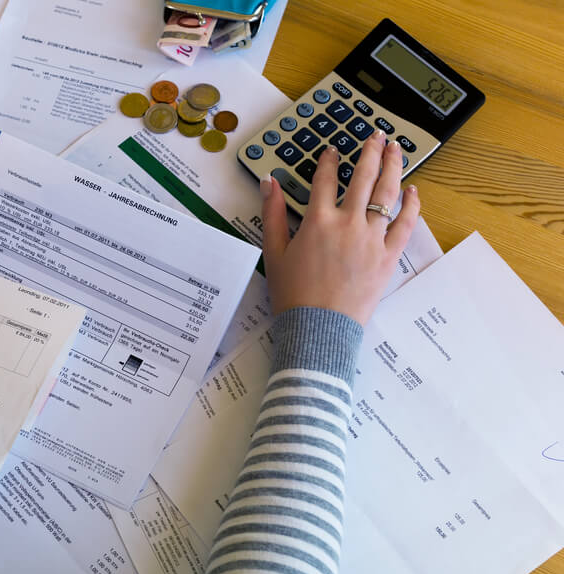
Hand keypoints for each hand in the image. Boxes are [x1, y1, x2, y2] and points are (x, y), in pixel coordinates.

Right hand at [260, 130, 420, 324]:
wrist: (318, 327)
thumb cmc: (294, 295)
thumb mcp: (274, 252)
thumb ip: (272, 213)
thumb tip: (269, 183)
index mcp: (318, 222)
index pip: (325, 179)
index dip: (330, 160)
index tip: (334, 151)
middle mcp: (347, 224)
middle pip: (363, 177)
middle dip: (370, 152)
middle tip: (375, 136)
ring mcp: (371, 238)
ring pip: (387, 193)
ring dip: (393, 166)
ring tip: (396, 149)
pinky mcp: (388, 256)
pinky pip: (405, 224)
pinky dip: (411, 205)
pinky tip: (413, 191)